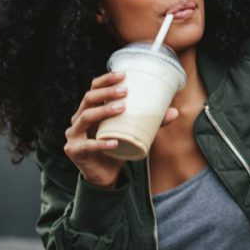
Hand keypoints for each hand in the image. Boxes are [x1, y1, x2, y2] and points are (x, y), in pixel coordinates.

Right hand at [63, 71, 179, 188]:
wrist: (105, 174)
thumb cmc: (117, 147)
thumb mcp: (133, 132)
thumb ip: (151, 122)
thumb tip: (175, 112)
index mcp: (91, 109)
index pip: (94, 88)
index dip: (106, 80)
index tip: (124, 74)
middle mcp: (78, 118)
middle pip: (88, 99)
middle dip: (107, 92)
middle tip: (126, 91)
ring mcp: (74, 134)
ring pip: (85, 117)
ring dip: (104, 111)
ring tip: (122, 108)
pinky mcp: (74, 150)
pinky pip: (87, 145)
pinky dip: (101, 143)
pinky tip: (115, 142)